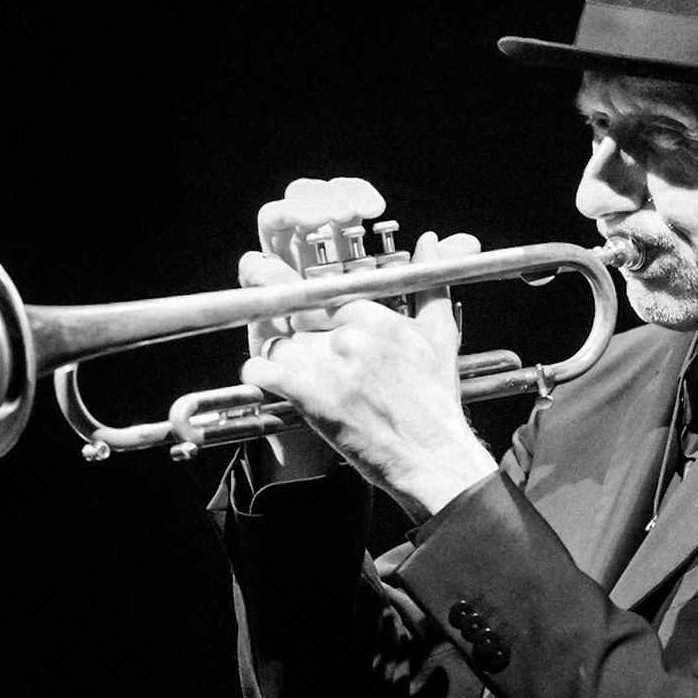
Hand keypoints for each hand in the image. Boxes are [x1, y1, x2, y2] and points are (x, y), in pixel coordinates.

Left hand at [239, 180, 496, 520]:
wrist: (432, 457)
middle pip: (301, 320)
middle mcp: (352, 335)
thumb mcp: (439, 334)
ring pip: (281, 344)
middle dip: (297, 332)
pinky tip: (264, 378)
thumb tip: (429, 241)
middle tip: (303, 349)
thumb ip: (431, 282)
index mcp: (376, 316)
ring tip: (293, 371)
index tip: (317, 327)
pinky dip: (257, 373)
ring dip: (281, 357)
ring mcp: (330, 366)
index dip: (319, 317)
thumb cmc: (436, 400)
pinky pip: (264, 371)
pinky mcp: (312, 397)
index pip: (327, 299)